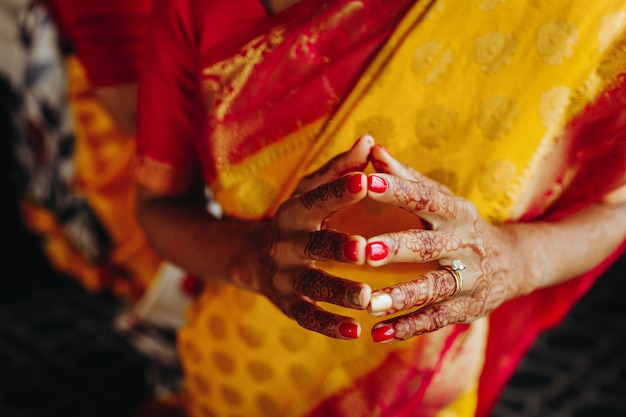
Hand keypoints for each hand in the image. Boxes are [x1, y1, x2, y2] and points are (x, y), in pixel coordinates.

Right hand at [252, 135, 375, 338]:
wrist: (252, 256)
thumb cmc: (296, 218)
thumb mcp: (310, 192)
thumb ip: (340, 170)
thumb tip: (369, 140)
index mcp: (296, 212)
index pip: (317, 198)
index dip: (339, 190)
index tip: (365, 181)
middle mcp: (287, 243)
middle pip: (313, 244)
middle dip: (337, 247)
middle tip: (365, 248)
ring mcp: (285, 275)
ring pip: (312, 284)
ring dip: (338, 291)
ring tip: (367, 298)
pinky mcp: (288, 303)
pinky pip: (307, 316)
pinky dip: (329, 325)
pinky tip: (354, 332)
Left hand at [364, 144, 524, 341]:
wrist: (514, 261)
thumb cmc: (460, 224)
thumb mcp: (441, 199)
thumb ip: (406, 178)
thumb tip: (374, 148)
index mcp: (455, 212)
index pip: (424, 198)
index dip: (396, 190)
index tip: (364, 182)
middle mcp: (464, 244)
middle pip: (429, 246)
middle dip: (397, 248)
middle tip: (363, 250)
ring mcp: (468, 279)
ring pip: (434, 288)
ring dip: (402, 295)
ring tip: (369, 303)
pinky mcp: (466, 308)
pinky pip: (437, 319)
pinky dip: (409, 327)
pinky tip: (379, 333)